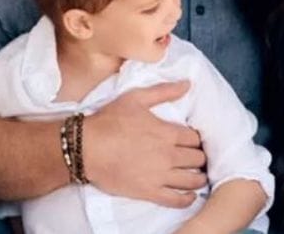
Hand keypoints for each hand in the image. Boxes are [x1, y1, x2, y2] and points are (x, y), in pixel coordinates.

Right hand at [81, 80, 207, 206]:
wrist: (85, 148)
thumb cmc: (109, 121)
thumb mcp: (136, 98)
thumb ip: (164, 91)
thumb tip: (187, 84)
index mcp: (168, 133)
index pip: (196, 138)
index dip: (196, 139)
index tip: (192, 141)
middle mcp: (168, 155)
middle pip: (197, 158)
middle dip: (198, 157)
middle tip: (195, 158)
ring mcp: (160, 176)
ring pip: (192, 179)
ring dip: (199, 178)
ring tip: (198, 176)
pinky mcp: (149, 192)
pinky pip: (176, 199)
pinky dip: (187, 198)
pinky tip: (190, 196)